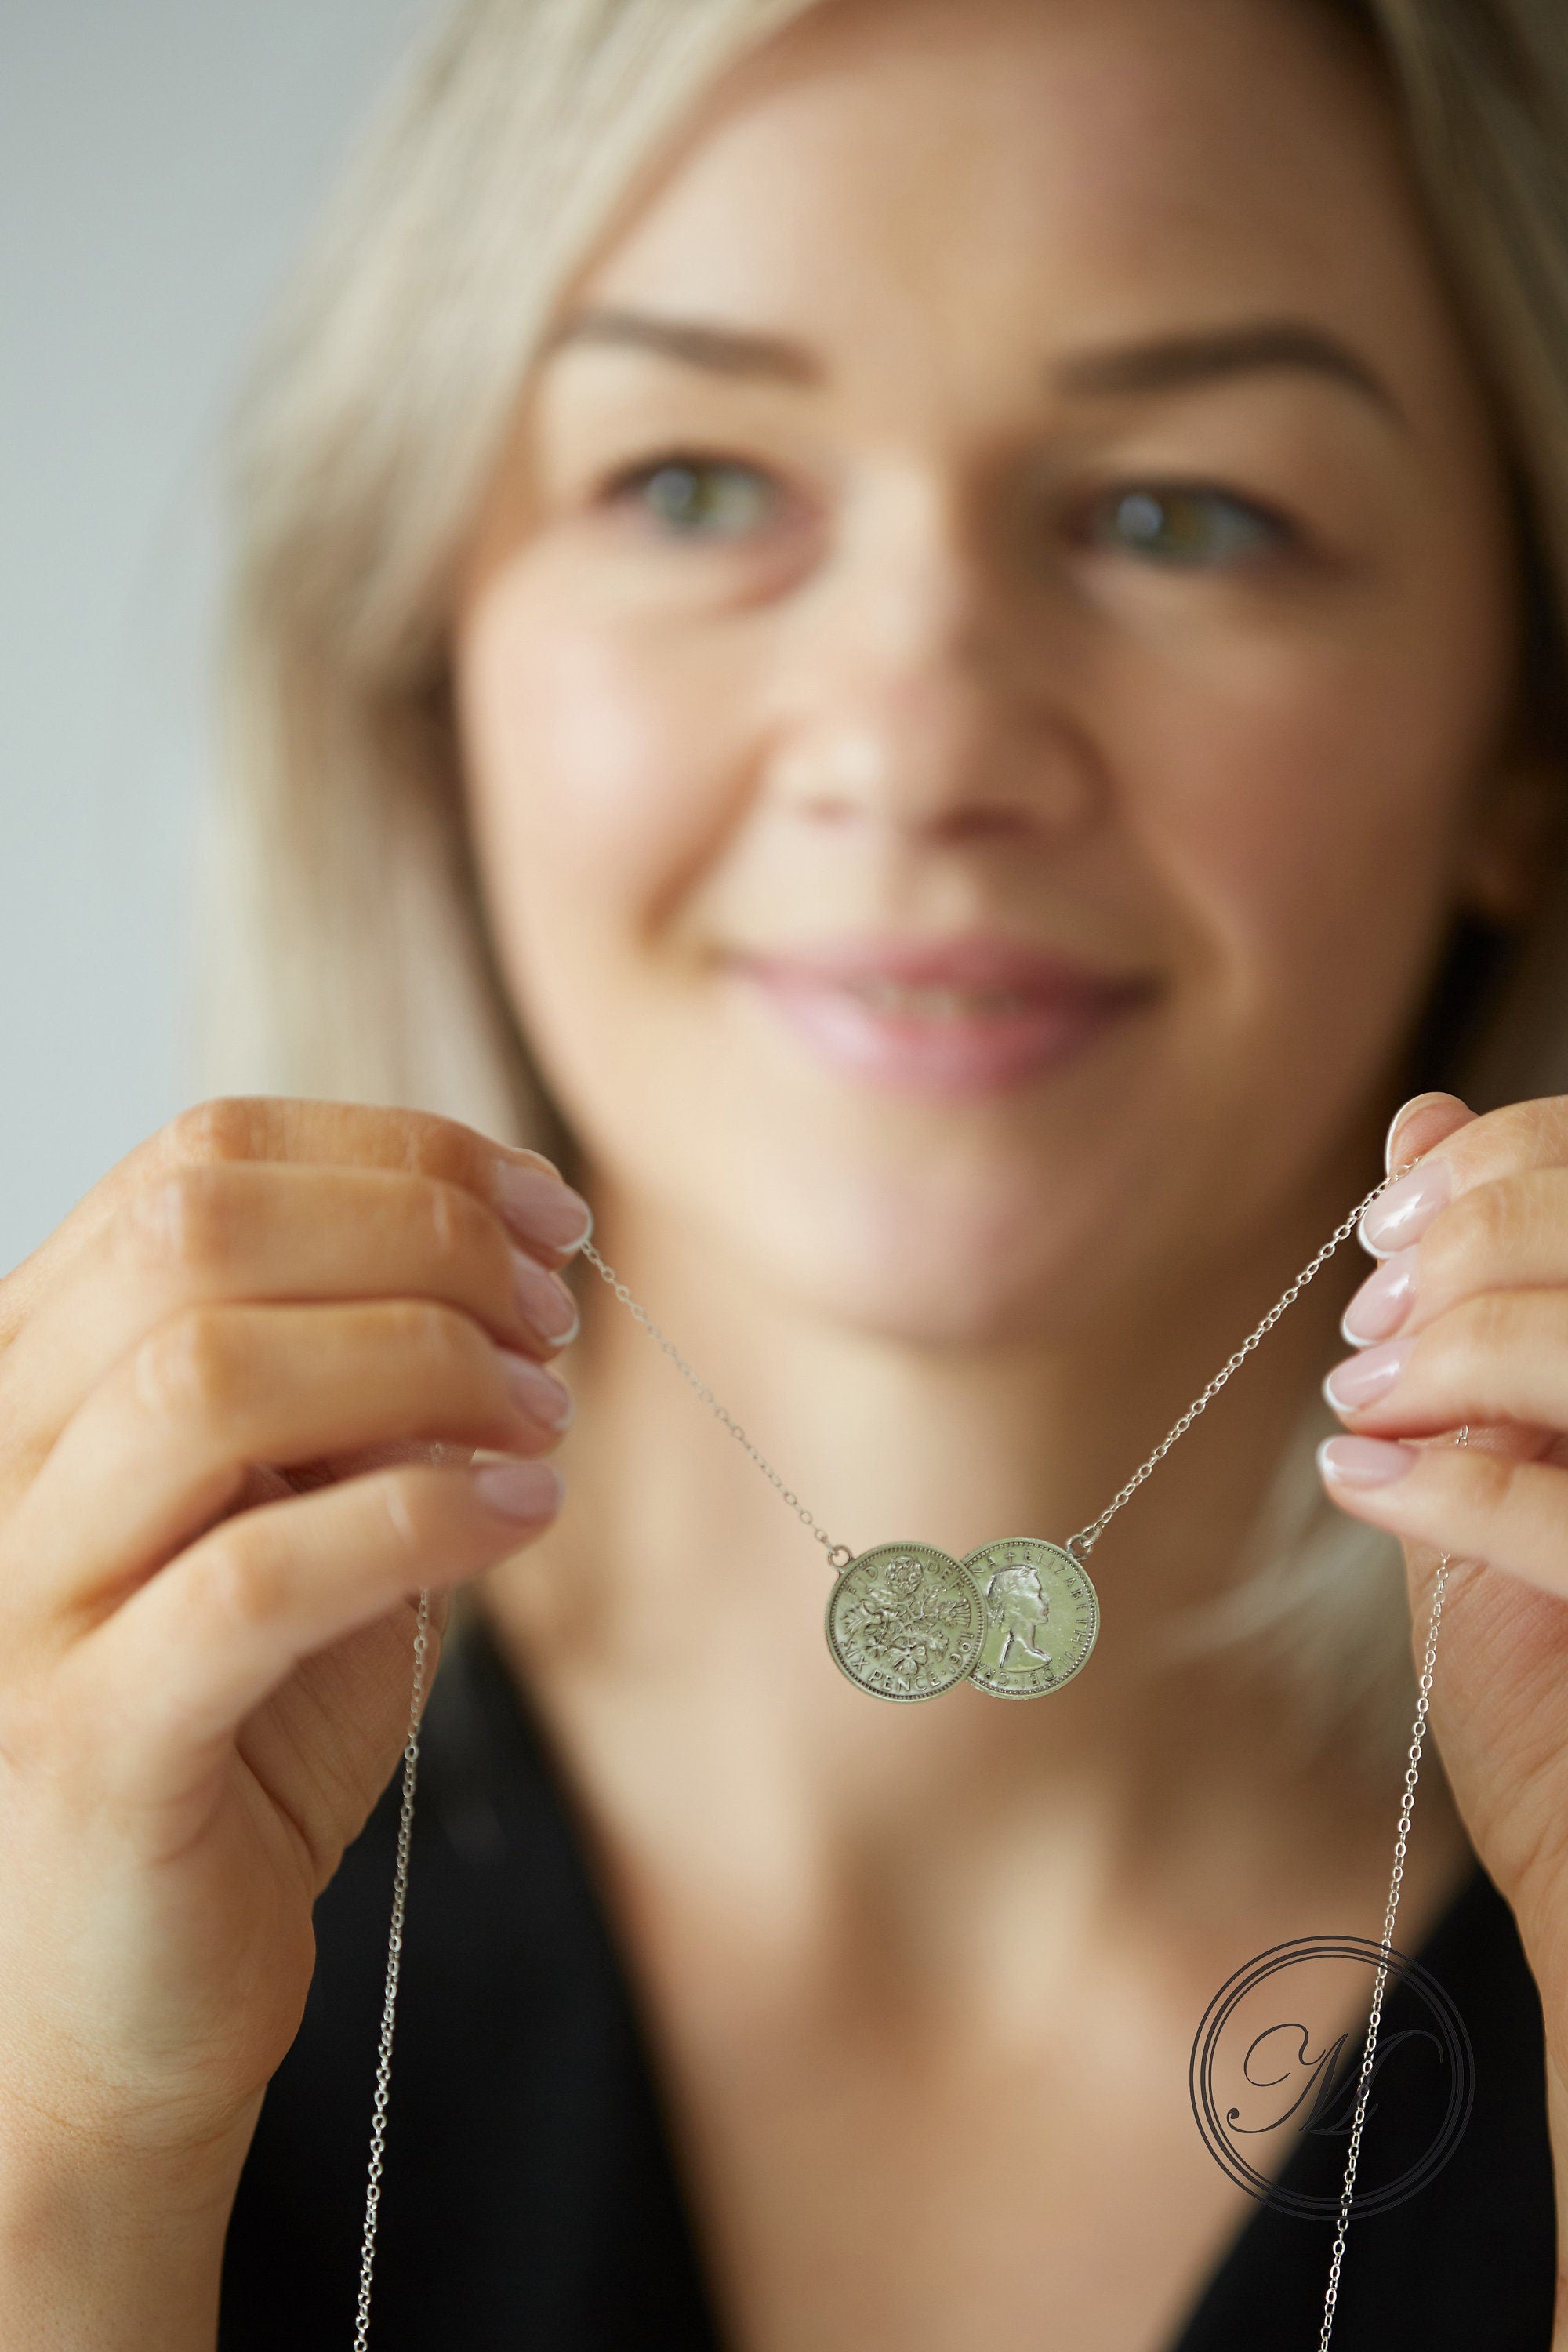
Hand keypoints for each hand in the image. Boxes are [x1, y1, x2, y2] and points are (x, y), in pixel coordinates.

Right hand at [0, 1100, 585, 2196]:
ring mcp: (20, 1594)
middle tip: (555, 1313)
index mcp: (41, 1369)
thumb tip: (508, 1276)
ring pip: (212, 1375)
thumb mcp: (300, 1518)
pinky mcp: (83, 1739)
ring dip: (428, 1363)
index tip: (545, 1212)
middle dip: (422, 1236)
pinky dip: (417, 1516)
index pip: (198, 1163)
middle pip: (201, 1232)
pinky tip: (521, 1517)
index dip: (398, 1156)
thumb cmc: (230, 1740)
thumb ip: (362, 1393)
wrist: (117, 2003)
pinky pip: (253, 1576)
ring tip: (544, 1417)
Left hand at [1317, 1088, 1567, 2283]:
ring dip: (1458, 1346)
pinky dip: (1457, 1476)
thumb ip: (1477, 1305)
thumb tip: (1425, 1123)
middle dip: (1476, 1241)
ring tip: (1375, 1404)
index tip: (1400, 1219)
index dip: (1513, 1163)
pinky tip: (1372, 1482)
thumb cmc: (1559, 1712)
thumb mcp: (1501, 1475)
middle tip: (1375, 1321)